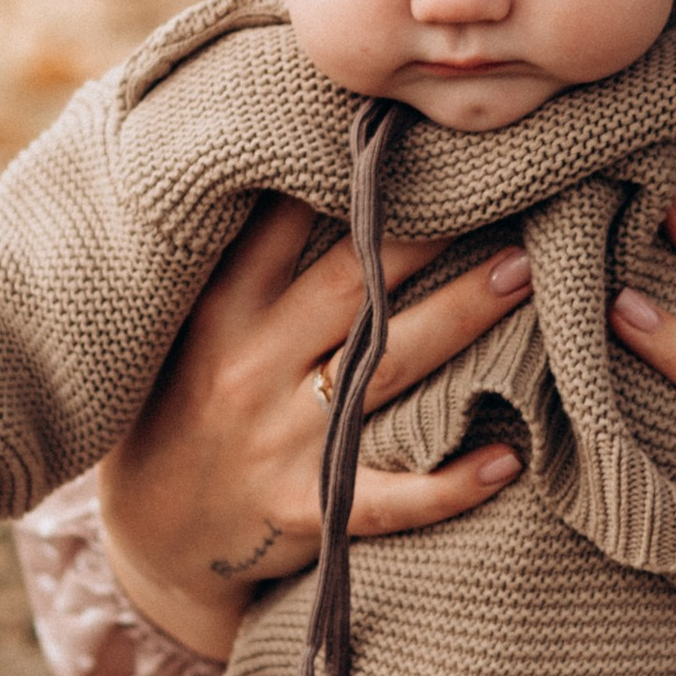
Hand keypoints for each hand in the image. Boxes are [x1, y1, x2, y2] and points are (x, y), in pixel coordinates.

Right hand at [96, 194, 530, 653]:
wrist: (151, 543)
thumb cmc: (178, 414)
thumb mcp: (180, 331)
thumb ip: (230, 264)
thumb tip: (290, 168)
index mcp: (218, 313)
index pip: (282, 224)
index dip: (344, 175)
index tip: (406, 131)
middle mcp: (250, 368)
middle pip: (353, 286)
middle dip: (428, 235)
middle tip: (504, 190)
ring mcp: (280, 442)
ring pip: (385, 369)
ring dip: (459, 317)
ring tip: (523, 272)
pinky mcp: (306, 510)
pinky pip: (390, 498)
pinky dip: (451, 484)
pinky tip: (511, 459)